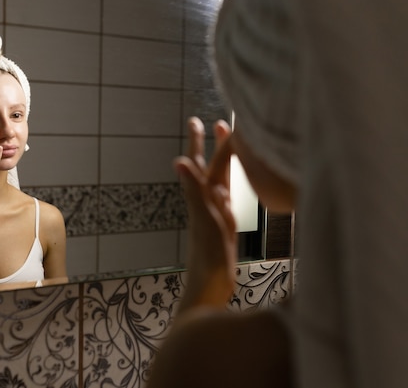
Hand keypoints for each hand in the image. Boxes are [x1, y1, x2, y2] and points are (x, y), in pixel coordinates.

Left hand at [175, 117, 237, 309]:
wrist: (211, 286)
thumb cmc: (207, 255)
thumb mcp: (203, 218)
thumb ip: (193, 190)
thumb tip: (179, 160)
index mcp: (203, 197)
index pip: (203, 163)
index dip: (202, 143)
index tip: (202, 121)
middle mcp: (209, 202)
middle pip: (211, 168)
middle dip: (213, 146)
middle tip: (214, 123)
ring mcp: (216, 215)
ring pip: (220, 182)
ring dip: (222, 164)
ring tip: (227, 148)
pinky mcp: (224, 228)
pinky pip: (227, 203)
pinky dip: (228, 191)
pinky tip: (227, 190)